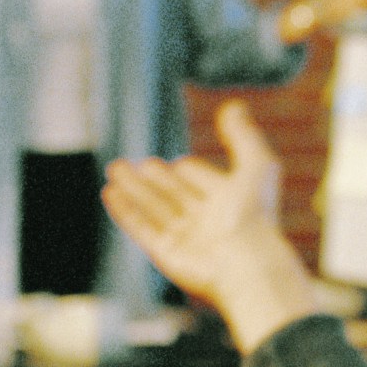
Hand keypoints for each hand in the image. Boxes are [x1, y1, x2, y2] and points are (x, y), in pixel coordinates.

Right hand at [102, 100, 317, 352]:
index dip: (188, 171)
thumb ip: (243, 135)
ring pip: (154, 208)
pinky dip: (125, 210)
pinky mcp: (167, 255)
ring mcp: (186, 239)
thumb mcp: (256, 164)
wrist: (247, 261)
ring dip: (133, 189)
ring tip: (114, 168)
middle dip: (154, 179)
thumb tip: (234, 105)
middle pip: (174, 194)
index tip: (177, 163)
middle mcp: (207, 221)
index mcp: (229, 201)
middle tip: (135, 164)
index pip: (199, 180)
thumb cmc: (255, 213)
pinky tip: (110, 192)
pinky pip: (142, 229)